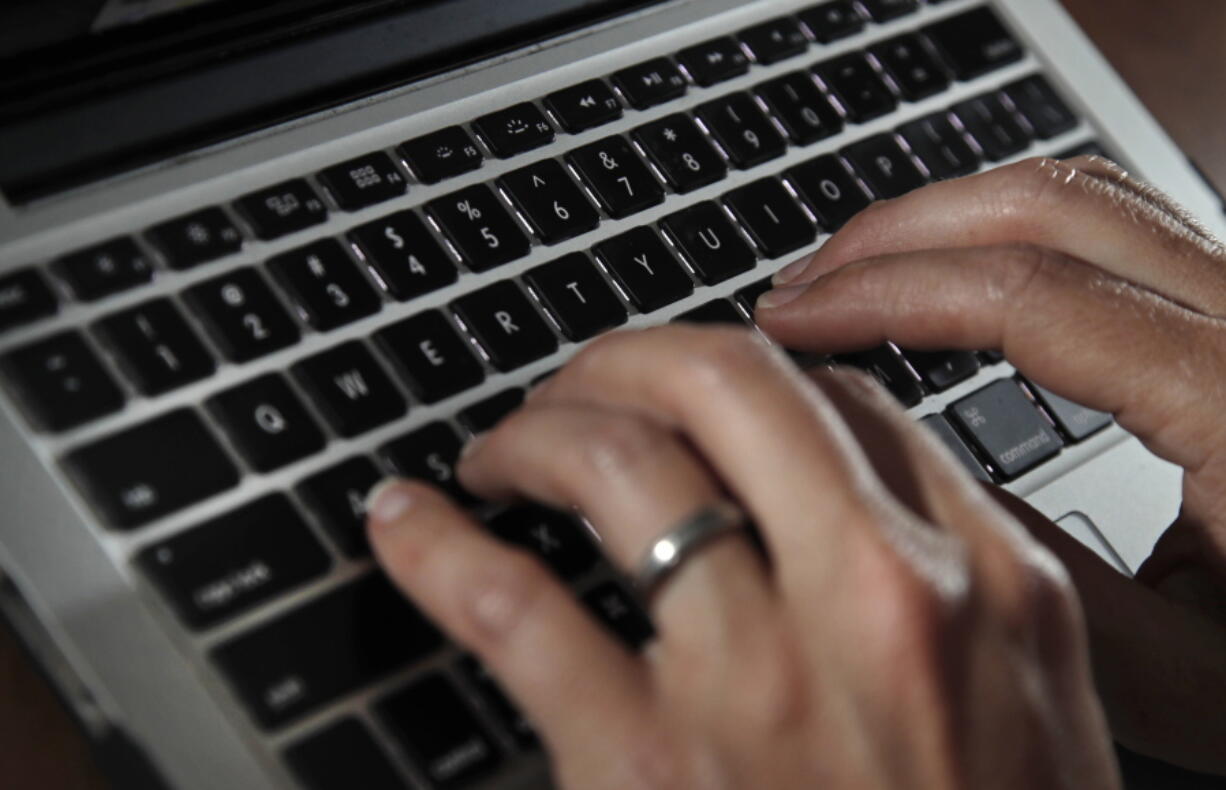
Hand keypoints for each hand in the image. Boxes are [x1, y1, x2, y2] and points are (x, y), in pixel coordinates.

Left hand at [367, 326, 1118, 788]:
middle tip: (582, 387)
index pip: (845, 404)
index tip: (698, 390)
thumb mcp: (1041, 724)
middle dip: (629, 358)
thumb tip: (865, 504)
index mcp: (990, 586)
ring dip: (535, 429)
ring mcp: (760, 676)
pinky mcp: (647, 766)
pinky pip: (515, 607)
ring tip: (501, 451)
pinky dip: (440, 548)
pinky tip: (408, 524)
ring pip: (617, 460)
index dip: (750, 372)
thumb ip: (969, 600)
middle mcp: (879, 599)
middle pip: (727, 383)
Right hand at [755, 155, 1225, 773]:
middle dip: (898, 232)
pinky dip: (1008, 233)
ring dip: (950, 219)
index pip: (1031, 297)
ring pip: (1084, 195)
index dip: (887, 291)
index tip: (794, 315)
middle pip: (1050, 204)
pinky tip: (951, 277)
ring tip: (855, 272)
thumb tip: (899, 483)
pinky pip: (1114, 225)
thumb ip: (1040, 585)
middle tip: (801, 283)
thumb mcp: (1191, 677)